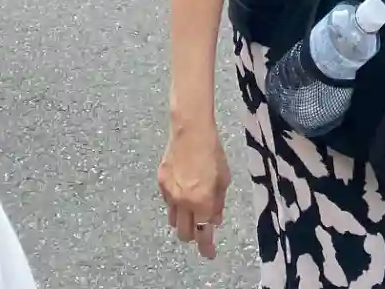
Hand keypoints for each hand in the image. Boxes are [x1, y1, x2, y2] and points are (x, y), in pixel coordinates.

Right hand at [159, 123, 229, 260]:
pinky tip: (183, 189)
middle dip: (194, 235)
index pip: (203, 235)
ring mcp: (169, 194)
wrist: (190, 131)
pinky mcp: (161, 183)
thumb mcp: (223, 179)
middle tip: (201, 227)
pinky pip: (168, 203)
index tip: (210, 254)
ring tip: (191, 208)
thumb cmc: (212, 152)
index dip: (206, 248)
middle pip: (184, 234)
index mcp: (202, 203)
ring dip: (183, 221)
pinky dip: (176, 203)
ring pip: (173, 221)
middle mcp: (184, 203)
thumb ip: (218, 202)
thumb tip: (214, 220)